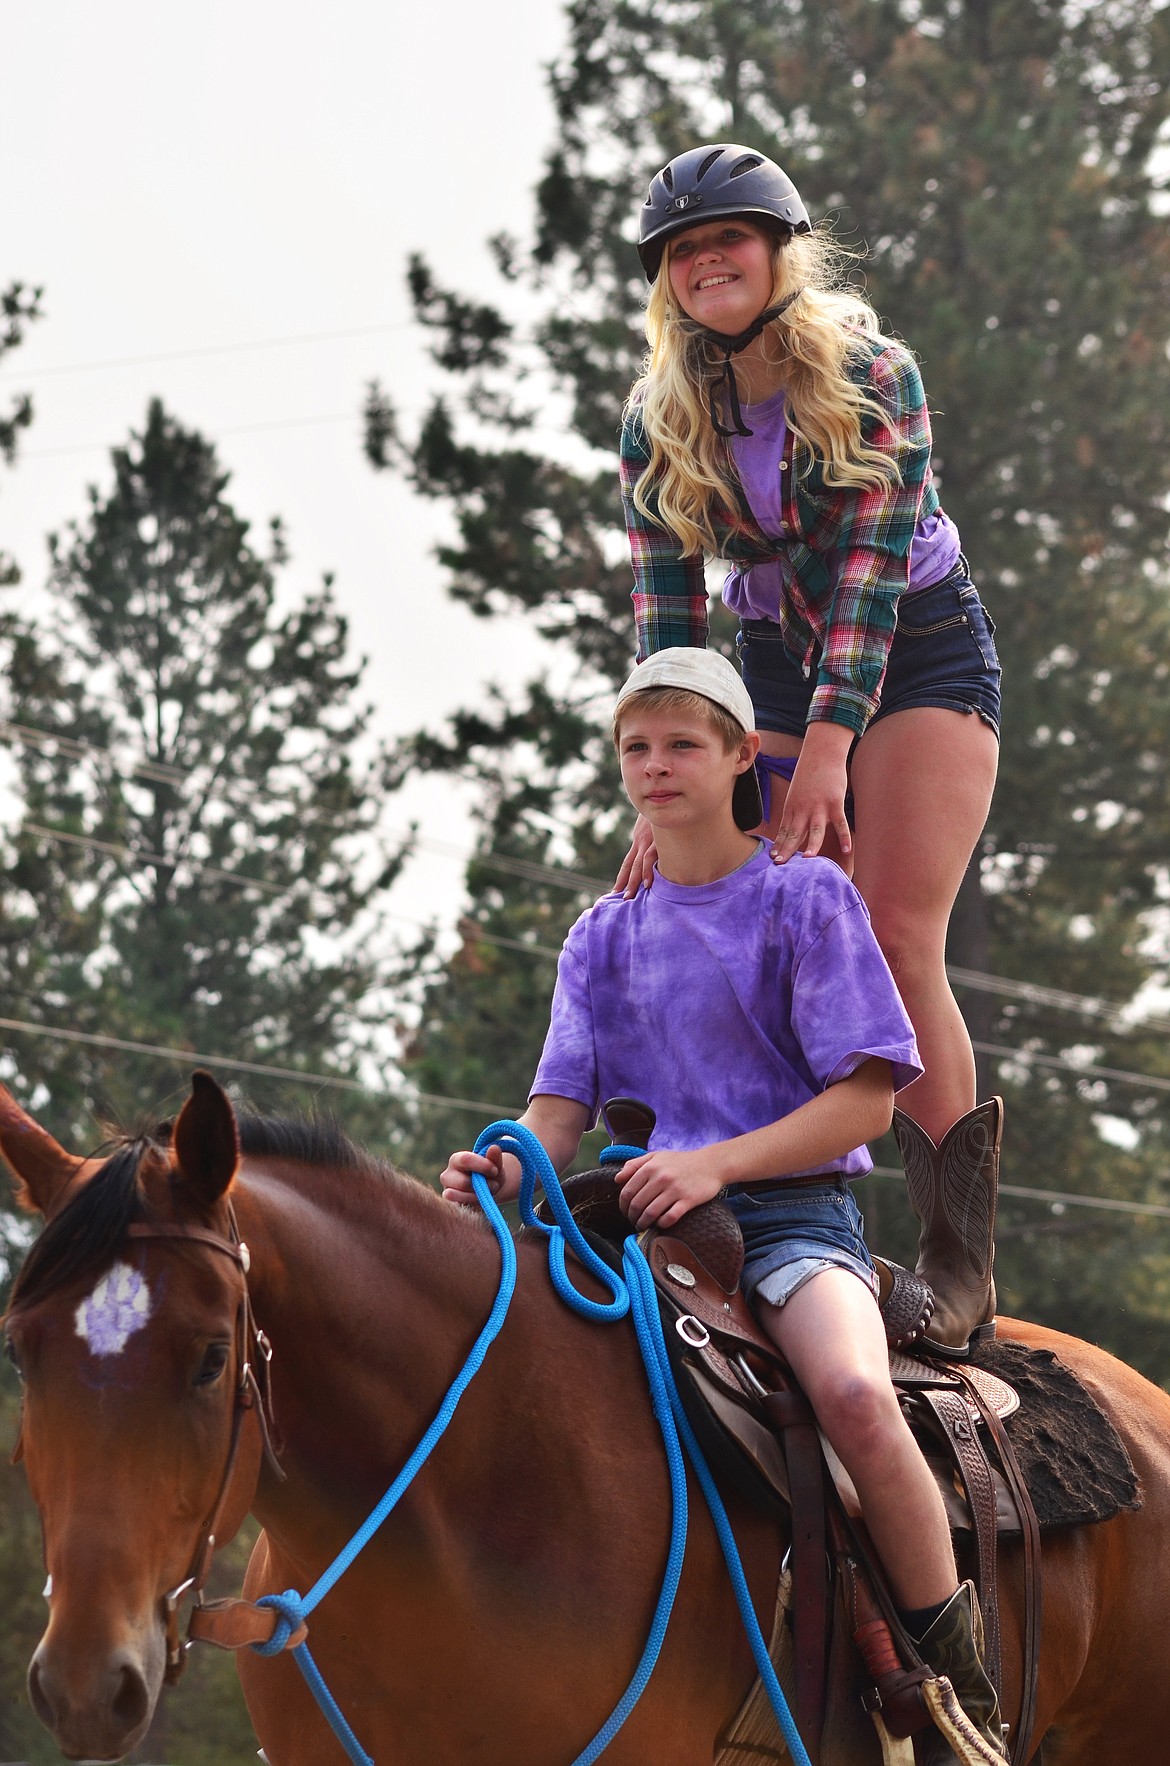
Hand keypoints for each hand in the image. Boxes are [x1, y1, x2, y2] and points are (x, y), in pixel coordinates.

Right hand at [440, 1144, 516, 1207]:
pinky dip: (473, 1206)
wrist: (488, 1189)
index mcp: (456, 1160)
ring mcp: (447, 1192)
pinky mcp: (451, 1206)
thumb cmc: (490, 1174)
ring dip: (477, 1197)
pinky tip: (481, 1201)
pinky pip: (460, 1208)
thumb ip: (495, 1157)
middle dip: (482, 1186)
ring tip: (487, 1193)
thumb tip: (494, 1148)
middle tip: (494, 1185)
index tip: (495, 1170)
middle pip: (463, 1182)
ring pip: (458, 1197)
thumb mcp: (495, 1164)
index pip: (465, 1159)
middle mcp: (447, 1176)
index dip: (482, 1165)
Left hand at [614, 815, 656, 897]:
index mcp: (639, 840)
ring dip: (634, 882)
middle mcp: (640, 842)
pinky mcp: (657, 841)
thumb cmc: (663, 809)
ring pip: (638, 866)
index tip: (617, 890)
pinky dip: (648, 872)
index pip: (628, 862)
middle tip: (620, 899)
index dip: (622, 877)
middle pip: (630, 867)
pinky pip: (651, 859)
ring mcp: (648, 842)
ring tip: (630, 896)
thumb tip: (657, 847)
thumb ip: (655, 835)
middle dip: (625, 884)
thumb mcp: (655, 823)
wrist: (664, 795)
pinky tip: (648, 884)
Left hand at [615, 1147, 726, 1229]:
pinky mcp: (688, 1200)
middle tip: (633, 1221)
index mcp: (650, 1167)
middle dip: (632, 1217)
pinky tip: (660, 1223)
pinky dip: (661, 1224)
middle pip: (637, 1205)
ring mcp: (675, 1190)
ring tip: (643, 1225)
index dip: (623, 1206)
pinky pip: (669, 1218)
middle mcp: (661, 1178)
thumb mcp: (656, 1156)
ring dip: (643, 1223)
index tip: (625, 1212)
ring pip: (650, 1213)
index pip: (627, 1192)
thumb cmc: (681, 1162)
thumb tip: (617, 1179)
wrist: (711, 1164)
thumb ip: (634, 1165)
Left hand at [770, 724, 851, 862]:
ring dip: (811, 845)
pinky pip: (840, 823)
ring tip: (807, 861)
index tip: (774, 859)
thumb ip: (796, 809)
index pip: (784, 830)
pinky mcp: (835, 802)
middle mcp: (803, 809)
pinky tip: (847, 849)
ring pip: (815, 830)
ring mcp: (820, 806)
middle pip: (795, 833)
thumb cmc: (809, 773)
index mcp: (792, 807)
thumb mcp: (796, 792)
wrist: (822, 752)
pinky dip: (844, 836)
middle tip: (781, 865)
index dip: (780, 845)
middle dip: (787, 850)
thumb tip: (795, 825)